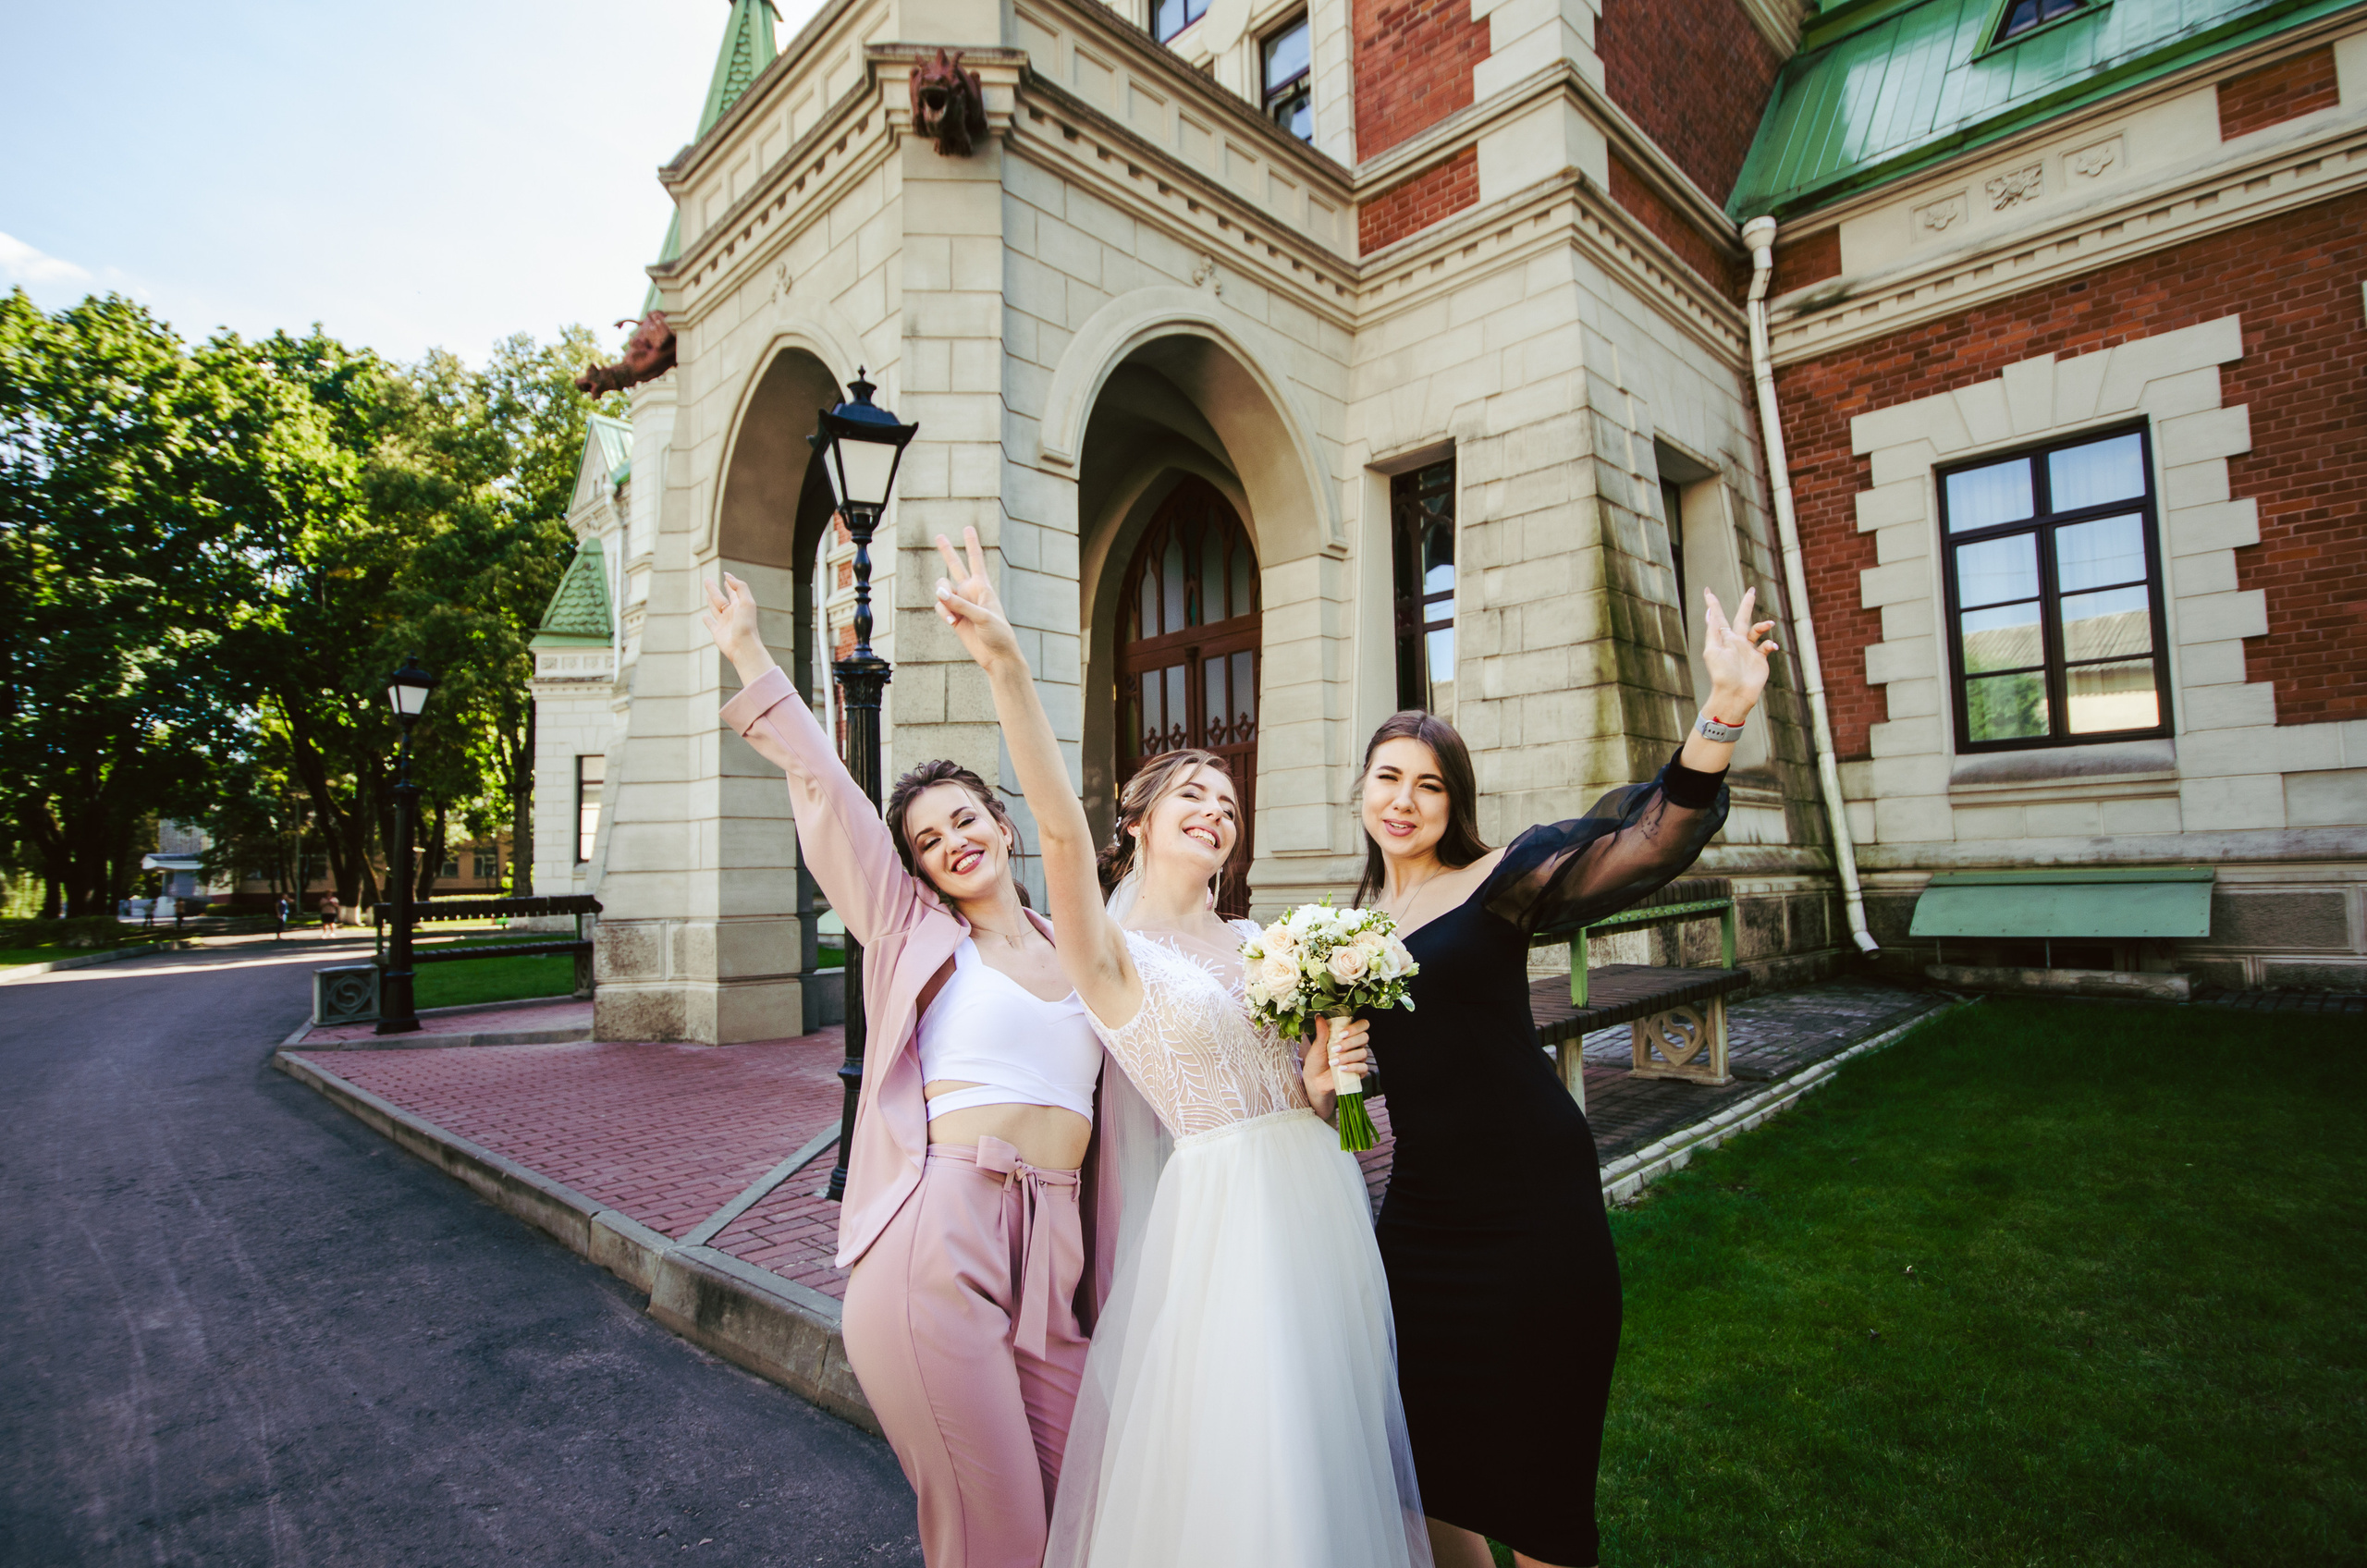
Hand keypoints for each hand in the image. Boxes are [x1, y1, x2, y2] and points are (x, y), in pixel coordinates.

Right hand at [701, 572, 775, 684]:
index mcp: (740, 605)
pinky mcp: (718, 633)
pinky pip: (711, 624)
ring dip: (710, 601)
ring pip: (715, 609)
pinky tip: (704, 616)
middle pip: (720, 597)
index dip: (730, 583)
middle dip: (713, 588)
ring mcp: (725, 623)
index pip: (734, 591)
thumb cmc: (747, 624)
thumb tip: (727, 575)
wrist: (743, 647)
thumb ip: (739, 587)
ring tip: (706, 594)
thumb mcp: (746, 602)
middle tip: (707, 579)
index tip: (725, 576)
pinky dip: (707, 620)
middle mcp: (732, 613)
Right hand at [933, 527, 1023, 672]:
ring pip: (942, 591)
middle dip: (947, 552)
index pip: (976, 560)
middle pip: (955, 567)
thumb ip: (960, 604)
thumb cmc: (998, 633)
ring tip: (953, 615)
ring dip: (944, 599)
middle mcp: (970, 592)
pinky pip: (941, 607)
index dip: (972, 544)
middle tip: (939, 535)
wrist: (996, 656)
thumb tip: (939, 593)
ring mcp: (961, 604)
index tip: (968, 528)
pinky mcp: (954, 617)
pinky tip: (953, 622)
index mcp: (983, 587)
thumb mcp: (983, 616)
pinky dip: (944, 613)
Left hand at [1303, 1015, 1372, 1100]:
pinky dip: (1352, 1067)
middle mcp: (1356, 1045)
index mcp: (1348, 1035)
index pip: (1362, 1025)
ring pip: (1363, 1053)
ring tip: (1333, 1062)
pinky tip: (1341, 1069)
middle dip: (1349, 1043)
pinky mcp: (1359, 1071)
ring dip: (1347, 1057)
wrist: (1314, 1079)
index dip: (1355, 1027)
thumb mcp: (1317, 1045)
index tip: (1341, 1034)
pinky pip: (1363, 1067)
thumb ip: (1321, 1032)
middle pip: (1364, 1037)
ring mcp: (1359, 1058)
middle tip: (1335, 1048)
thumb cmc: (1317, 1060)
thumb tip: (1318, 1017)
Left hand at [1699, 586, 1779, 720]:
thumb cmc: (1721, 673)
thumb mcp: (1713, 650)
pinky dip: (1771, 644)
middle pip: (1742, 618)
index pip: (1718, 617)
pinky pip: (1767, 647)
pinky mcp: (1759, 660)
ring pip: (1758, 631)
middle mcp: (1736, 642)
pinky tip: (1772, 647)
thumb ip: (1713, 631)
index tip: (1707, 591)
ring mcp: (1748, 650)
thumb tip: (1709, 612)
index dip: (1712, 604)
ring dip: (1764, 625)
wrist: (1734, 694)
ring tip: (1769, 624)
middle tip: (1752, 590)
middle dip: (1747, 604)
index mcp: (1723, 638)